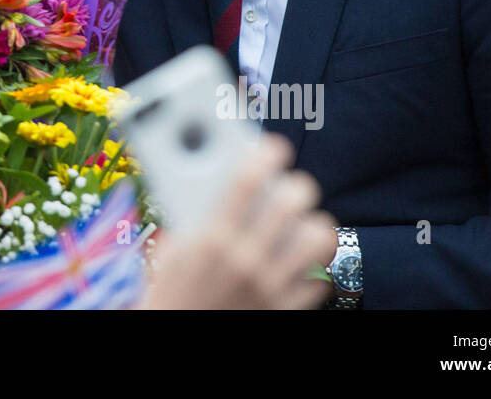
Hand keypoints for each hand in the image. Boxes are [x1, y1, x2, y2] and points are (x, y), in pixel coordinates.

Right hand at [143, 134, 334, 309]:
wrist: (175, 343)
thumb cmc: (170, 297)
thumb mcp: (172, 252)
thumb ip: (195, 218)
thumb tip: (220, 184)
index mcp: (212, 239)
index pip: (247, 179)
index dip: (265, 153)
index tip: (274, 146)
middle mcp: (246, 260)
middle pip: (293, 201)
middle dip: (295, 187)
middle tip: (288, 188)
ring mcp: (270, 287)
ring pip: (319, 237)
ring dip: (311, 226)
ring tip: (299, 225)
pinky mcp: (285, 310)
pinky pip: (320, 280)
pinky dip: (311, 269)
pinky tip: (296, 264)